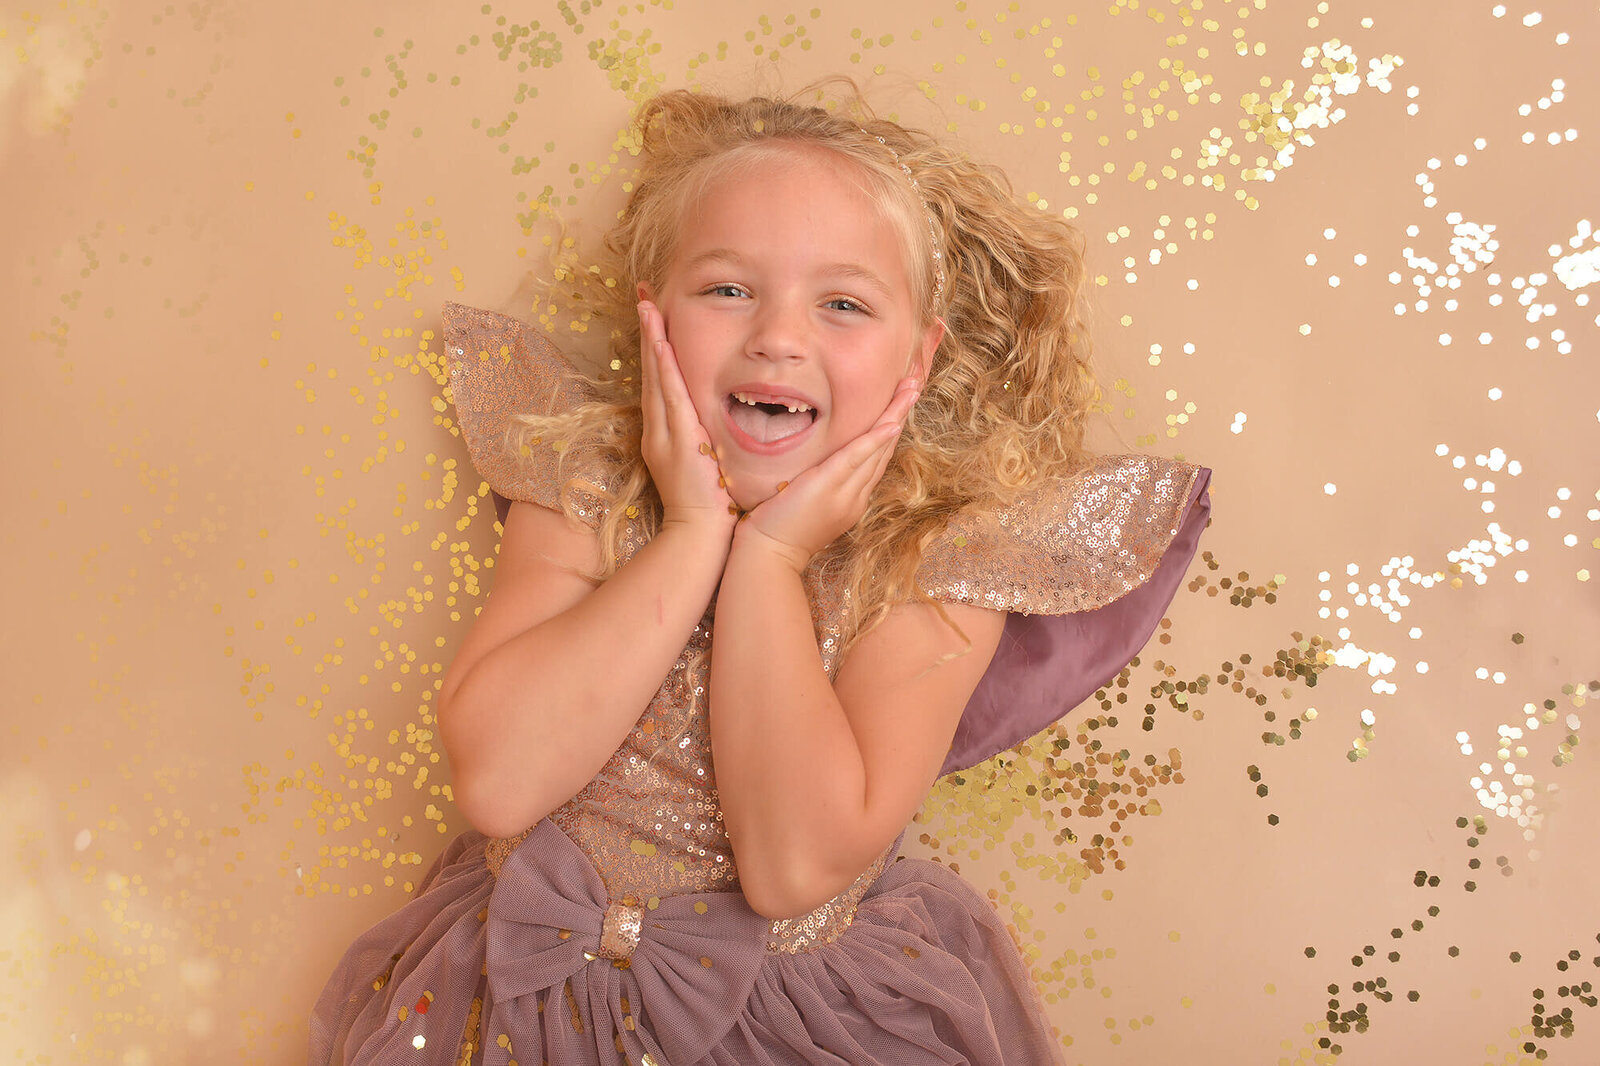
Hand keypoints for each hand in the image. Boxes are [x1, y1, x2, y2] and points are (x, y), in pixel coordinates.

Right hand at [637, 299, 737, 537]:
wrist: (700, 537)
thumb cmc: (712, 509)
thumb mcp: (710, 468)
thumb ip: (711, 446)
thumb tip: (720, 432)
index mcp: (668, 437)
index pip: (663, 385)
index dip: (659, 352)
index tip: (658, 319)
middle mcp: (660, 431)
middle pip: (653, 373)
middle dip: (650, 334)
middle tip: (645, 296)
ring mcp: (664, 434)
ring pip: (657, 377)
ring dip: (653, 339)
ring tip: (648, 304)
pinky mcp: (675, 438)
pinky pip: (669, 393)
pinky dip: (663, 364)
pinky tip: (661, 339)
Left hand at [735, 375, 921, 572]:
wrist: (769, 555)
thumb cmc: (778, 531)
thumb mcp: (807, 506)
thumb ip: (820, 485)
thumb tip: (820, 465)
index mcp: (851, 499)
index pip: (874, 459)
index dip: (888, 431)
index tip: (899, 406)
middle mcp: (855, 496)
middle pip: (883, 450)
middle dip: (899, 415)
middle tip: (914, 385)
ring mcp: (845, 493)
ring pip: (876, 450)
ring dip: (895, 416)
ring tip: (910, 389)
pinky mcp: (828, 486)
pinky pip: (856, 459)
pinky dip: (874, 440)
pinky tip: (891, 423)